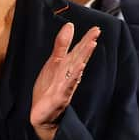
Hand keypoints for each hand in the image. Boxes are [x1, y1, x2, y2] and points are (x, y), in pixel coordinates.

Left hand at [30, 22, 100, 139]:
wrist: (42, 113)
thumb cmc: (49, 87)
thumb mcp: (54, 63)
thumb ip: (62, 45)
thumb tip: (70, 26)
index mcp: (67, 66)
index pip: (78, 51)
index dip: (86, 39)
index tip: (96, 28)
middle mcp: (69, 75)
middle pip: (79, 57)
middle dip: (87, 44)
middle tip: (97, 32)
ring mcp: (66, 85)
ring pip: (76, 69)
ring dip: (83, 57)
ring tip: (91, 44)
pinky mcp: (60, 97)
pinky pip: (68, 85)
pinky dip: (74, 77)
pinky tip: (80, 68)